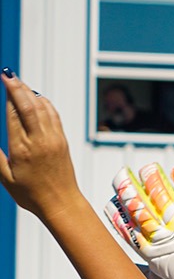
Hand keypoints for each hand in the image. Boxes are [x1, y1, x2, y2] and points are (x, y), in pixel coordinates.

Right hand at [0, 73, 83, 220]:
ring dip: (30, 92)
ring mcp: (54, 140)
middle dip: (17, 87)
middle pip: (29, 106)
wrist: (62, 204)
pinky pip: (54, 116)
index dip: (8, 95)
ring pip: (43, 108)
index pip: (14, 114)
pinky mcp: (63, 142)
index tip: (3, 80)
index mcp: (22, 149)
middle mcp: (40, 141)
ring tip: (18, 81)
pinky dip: (44, 103)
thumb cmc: (31, 195)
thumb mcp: (5, 177)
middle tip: (7, 74)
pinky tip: (35, 97)